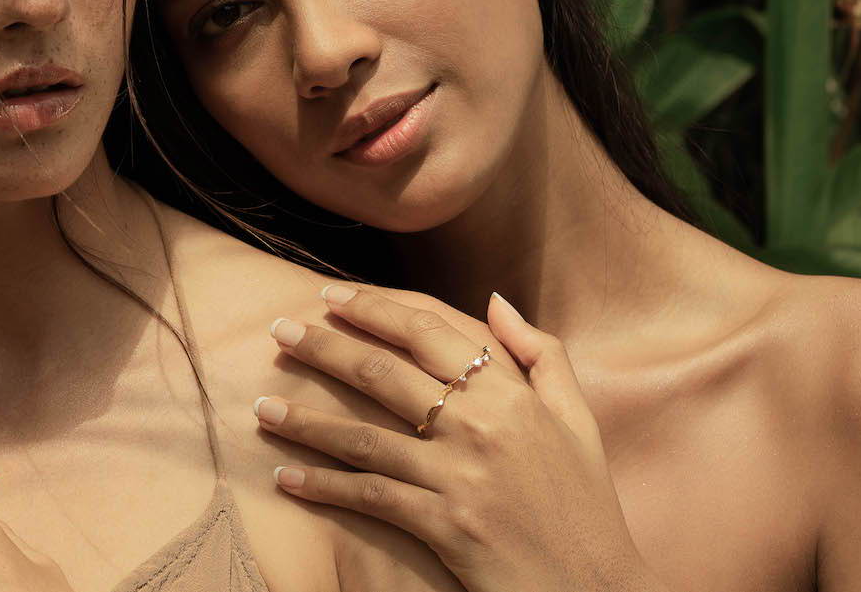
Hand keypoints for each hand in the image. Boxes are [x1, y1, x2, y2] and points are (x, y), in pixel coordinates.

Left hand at [255, 287, 660, 591]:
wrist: (599, 588)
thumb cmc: (585, 503)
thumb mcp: (578, 418)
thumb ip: (541, 353)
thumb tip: (494, 302)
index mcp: (510, 393)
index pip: (428, 331)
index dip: (374, 309)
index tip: (331, 297)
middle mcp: (480, 426)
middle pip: (383, 372)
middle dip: (323, 347)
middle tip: (278, 331)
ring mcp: (459, 476)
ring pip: (364, 436)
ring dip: (306, 419)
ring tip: (261, 405)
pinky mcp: (443, 524)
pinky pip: (370, 497)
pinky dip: (324, 486)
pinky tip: (286, 476)